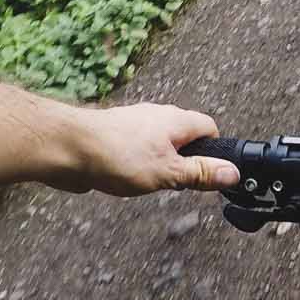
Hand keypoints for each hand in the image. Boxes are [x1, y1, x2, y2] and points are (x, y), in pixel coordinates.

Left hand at [57, 104, 241, 196]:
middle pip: (183, 135)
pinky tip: (125, 178)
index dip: (214, 150)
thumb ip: (200, 173)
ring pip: (158, 141)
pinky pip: (135, 147)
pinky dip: (136, 162)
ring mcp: (133, 123)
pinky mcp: (113, 134)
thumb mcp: (168, 172)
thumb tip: (232, 173)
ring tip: (150, 183)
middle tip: (179, 183)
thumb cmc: (116, 155)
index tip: (211, 172)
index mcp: (176, 120)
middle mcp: (156, 115)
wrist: (66, 148)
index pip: (209, 127)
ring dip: (160, 161)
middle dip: (185, 159)